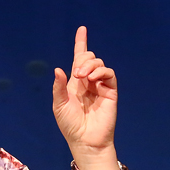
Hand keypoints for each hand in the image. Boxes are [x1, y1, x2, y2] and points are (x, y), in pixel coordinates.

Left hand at [53, 26, 121, 169]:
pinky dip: (101, 72)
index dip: (80, 43)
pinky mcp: (110, 91)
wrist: (85, 140)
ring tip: (83, 78)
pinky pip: (109, 74)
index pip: (78, 59)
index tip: (82, 29)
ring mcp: (100, 86)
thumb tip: (59, 69)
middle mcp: (88, 82)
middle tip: (77, 75)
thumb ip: (58, 87)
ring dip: (90, 66)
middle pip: (89, 58)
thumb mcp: (59, 105)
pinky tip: (92, 79)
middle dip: (82, 59)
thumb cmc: (70, 125)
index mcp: (74, 83)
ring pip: (98, 64)